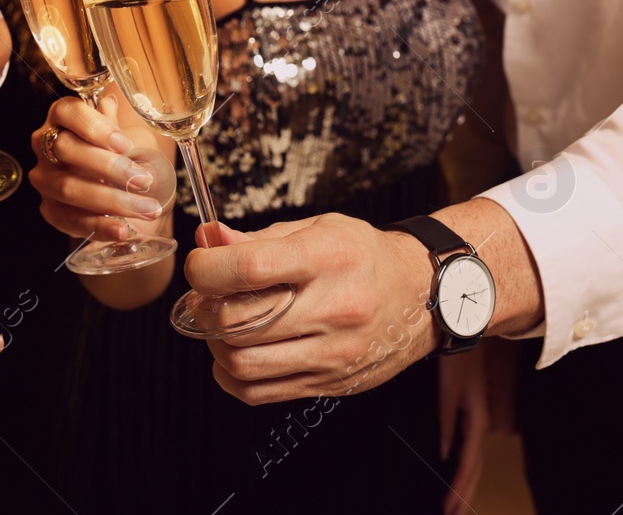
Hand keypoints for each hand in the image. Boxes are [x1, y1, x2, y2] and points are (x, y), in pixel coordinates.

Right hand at [28, 95, 173, 241]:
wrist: (132, 196)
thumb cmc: (130, 159)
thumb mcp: (132, 139)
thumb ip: (118, 126)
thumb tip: (107, 103)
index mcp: (63, 119)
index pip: (65, 112)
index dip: (93, 126)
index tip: (123, 143)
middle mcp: (46, 146)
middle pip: (65, 148)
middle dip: (107, 165)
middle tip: (142, 180)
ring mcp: (45, 179)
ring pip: (68, 187)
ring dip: (111, 199)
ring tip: (145, 208)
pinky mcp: (50, 210)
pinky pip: (71, 219)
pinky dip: (100, 226)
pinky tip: (122, 229)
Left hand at [187, 213, 438, 403]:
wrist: (423, 296)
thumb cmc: (364, 256)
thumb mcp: (317, 229)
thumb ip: (258, 238)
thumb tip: (208, 241)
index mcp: (326, 259)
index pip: (249, 268)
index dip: (206, 268)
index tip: (199, 265)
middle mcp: (332, 309)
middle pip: (238, 322)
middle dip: (205, 308)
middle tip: (207, 296)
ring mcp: (333, 353)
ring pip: (243, 364)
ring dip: (216, 344)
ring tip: (223, 324)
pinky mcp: (330, 383)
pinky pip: (259, 393)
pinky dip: (232, 376)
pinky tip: (239, 351)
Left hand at [439, 349, 487, 514]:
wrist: (467, 330)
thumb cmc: (457, 357)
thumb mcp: (448, 390)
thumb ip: (447, 421)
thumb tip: (444, 453)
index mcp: (476, 421)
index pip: (469, 464)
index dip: (460, 488)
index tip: (448, 509)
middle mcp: (479, 423)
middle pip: (474, 467)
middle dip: (464, 493)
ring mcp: (477, 417)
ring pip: (474, 458)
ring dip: (465, 483)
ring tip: (454, 503)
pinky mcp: (470, 410)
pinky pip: (469, 445)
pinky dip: (463, 464)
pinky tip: (454, 470)